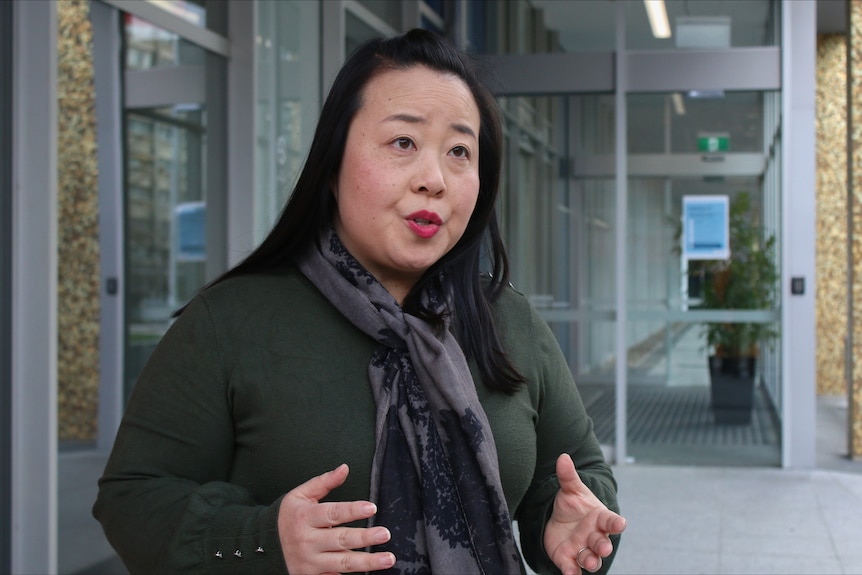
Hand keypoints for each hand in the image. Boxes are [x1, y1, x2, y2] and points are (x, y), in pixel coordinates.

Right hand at [277, 463, 395, 573]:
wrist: (262, 547)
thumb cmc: (288, 517)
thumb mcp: (300, 495)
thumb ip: (324, 482)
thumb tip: (345, 468)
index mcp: (305, 517)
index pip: (333, 513)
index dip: (353, 510)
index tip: (372, 507)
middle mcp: (307, 541)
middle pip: (340, 539)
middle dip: (365, 537)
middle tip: (385, 533)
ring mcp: (310, 562)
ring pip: (342, 563)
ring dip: (367, 562)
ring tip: (388, 559)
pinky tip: (370, 573)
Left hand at [543, 454, 626, 574]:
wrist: (560, 521)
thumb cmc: (573, 505)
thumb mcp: (570, 489)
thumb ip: (567, 476)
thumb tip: (562, 457)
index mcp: (599, 518)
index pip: (610, 521)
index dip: (616, 523)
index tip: (621, 523)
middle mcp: (594, 536)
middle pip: (603, 543)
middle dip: (604, 546)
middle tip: (604, 547)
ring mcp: (582, 549)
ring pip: (591, 559)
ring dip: (592, 561)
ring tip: (590, 562)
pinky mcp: (568, 559)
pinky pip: (572, 568)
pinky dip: (572, 572)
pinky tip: (569, 574)